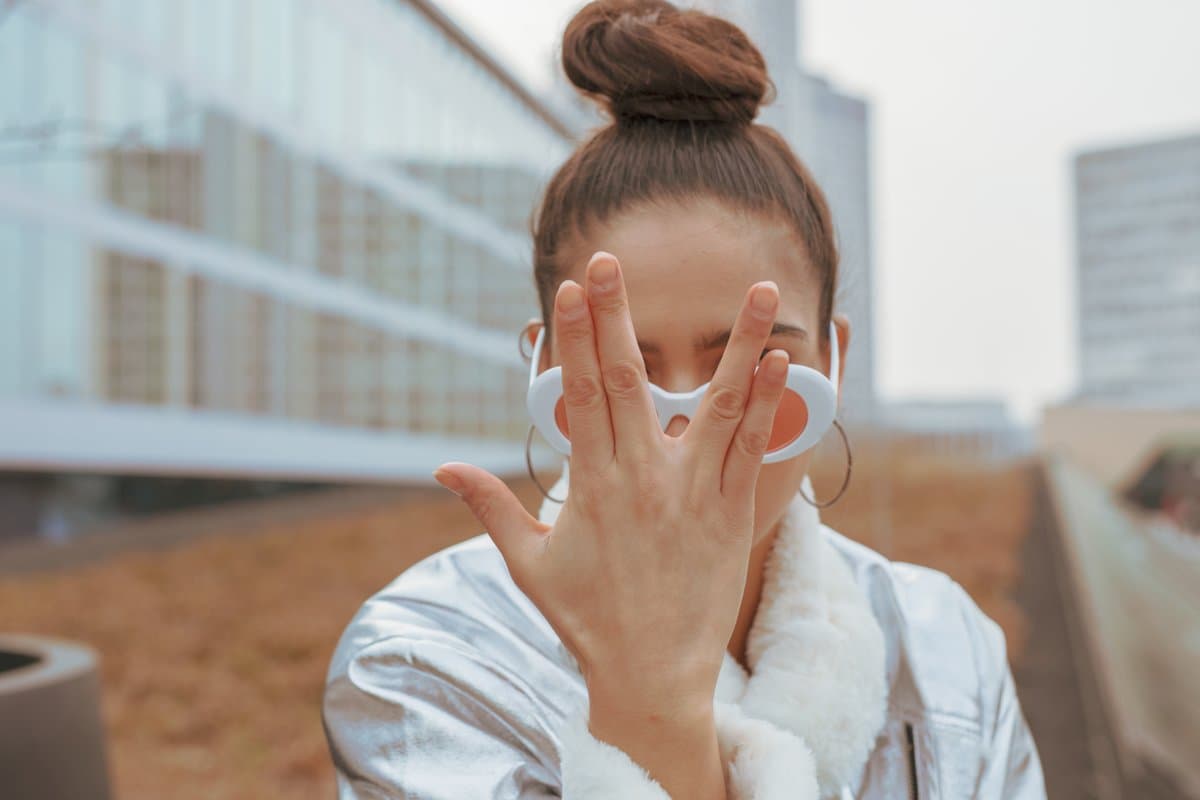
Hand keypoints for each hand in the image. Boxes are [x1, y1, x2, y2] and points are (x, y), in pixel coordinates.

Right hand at [434, 250, 788, 714]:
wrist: (652, 680)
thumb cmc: (586, 621)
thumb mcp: (528, 564)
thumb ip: (490, 508)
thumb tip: (440, 468)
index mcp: (592, 486)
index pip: (580, 395)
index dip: (575, 337)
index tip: (569, 288)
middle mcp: (644, 480)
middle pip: (631, 383)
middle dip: (618, 317)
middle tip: (611, 262)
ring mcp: (693, 495)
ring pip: (717, 404)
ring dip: (737, 343)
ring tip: (757, 288)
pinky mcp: (732, 514)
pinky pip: (752, 448)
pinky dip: (768, 403)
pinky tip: (780, 359)